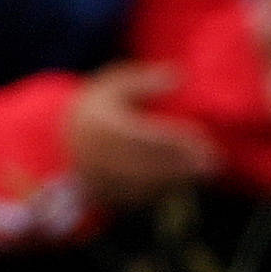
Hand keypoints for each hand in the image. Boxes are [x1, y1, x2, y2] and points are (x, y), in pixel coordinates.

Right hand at [63, 63, 219, 205]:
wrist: (56, 141)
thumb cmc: (93, 108)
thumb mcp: (112, 85)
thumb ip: (144, 80)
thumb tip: (180, 75)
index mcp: (103, 125)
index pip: (148, 136)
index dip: (179, 140)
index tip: (203, 138)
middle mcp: (101, 155)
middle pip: (153, 163)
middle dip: (186, 163)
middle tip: (214, 161)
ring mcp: (101, 178)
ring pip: (149, 182)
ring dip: (180, 178)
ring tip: (205, 171)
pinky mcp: (105, 195)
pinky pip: (139, 196)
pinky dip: (164, 189)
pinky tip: (181, 181)